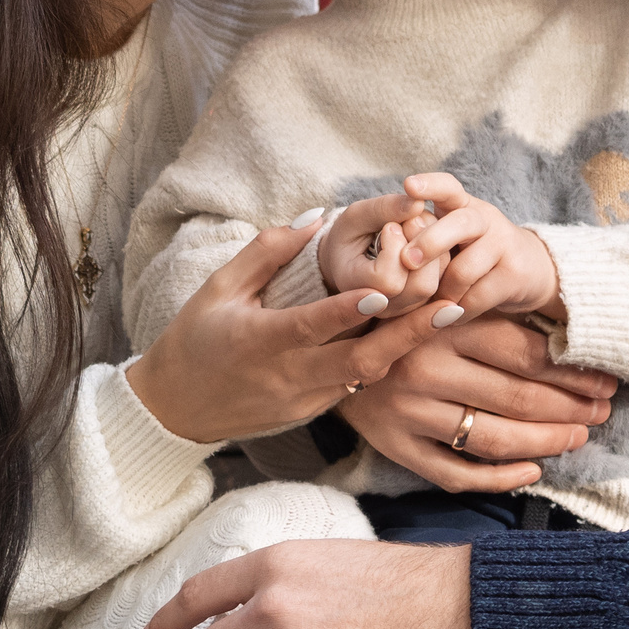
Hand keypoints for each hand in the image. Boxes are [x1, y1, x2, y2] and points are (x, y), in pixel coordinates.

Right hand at [126, 215, 423, 444]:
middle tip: (453, 305)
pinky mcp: (314, 412)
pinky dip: (386, 359)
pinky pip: (356, 385)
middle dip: (409, 334)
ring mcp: (305, 399)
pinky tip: (416, 336)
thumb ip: (266, 252)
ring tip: (449, 315)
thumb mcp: (218, 288)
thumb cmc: (194, 339)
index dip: (350, 308)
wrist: (176, 409)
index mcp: (260, 340)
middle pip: (360, 358)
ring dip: (408, 346)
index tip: (386, 289)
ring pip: (366, 375)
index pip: (313, 324)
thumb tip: (315, 216)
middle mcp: (289, 375)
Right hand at [316, 189, 443, 311]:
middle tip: (409, 221)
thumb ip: (383, 208)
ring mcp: (404, 310)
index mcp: (354, 287)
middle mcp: (381, 308)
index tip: (389, 226)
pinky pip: (445, 282)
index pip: (388, 279)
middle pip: (421, 287)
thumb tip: (418, 203)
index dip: (395, 247)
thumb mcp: (356, 216)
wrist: (350, 257)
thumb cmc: (350, 235)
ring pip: (437, 285)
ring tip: (415, 229)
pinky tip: (423, 240)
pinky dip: (440, 255)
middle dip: (422, 246)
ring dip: (434, 248)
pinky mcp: (422, 305)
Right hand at [339, 307, 613, 492]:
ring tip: (579, 437)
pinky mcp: (396, 447)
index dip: (573, 372)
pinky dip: (499, 478)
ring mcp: (409, 414)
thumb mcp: (440, 301)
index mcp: (443, 325)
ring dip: (547, 442)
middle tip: (603, 411)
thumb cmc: (398, 319)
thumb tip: (566, 343)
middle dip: (572, 408)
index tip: (604, 380)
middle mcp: (425, 370)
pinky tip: (532, 470)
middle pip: (518, 398)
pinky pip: (456, 474)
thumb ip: (491, 317)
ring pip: (494, 439)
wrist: (324, 347)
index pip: (526, 355)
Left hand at [392, 172, 560, 327]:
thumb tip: (389, 254)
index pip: (449, 186)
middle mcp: (485, 219)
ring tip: (431, 302)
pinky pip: (477, 297)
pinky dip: (458, 311)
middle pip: (459, 224)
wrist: (531, 271)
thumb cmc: (475, 254)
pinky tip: (450, 315)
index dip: (430, 185)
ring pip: (464, 270)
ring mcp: (503, 245)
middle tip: (406, 261)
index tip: (409, 186)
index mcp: (463, 206)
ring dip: (441, 291)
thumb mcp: (453, 237)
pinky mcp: (514, 275)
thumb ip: (425, 237)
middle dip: (430, 242)